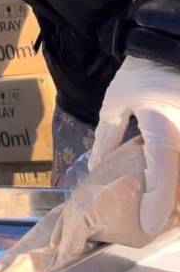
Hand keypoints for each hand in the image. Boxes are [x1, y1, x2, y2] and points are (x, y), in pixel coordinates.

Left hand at [90, 57, 179, 234]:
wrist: (170, 46)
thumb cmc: (143, 73)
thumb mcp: (117, 102)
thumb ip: (108, 136)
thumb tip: (99, 167)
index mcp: (163, 126)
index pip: (162, 169)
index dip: (156, 200)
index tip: (148, 225)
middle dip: (175, 206)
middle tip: (159, 221)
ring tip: (168, 209)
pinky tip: (175, 189)